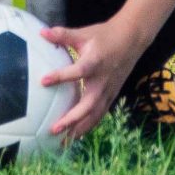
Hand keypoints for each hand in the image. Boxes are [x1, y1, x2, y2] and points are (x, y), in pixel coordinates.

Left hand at [37, 17, 149, 140]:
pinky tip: (76, 136)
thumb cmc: (105, 35)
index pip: (77, 72)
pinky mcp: (112, 95)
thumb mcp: (84, 33)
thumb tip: (42, 32)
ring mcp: (109, 90)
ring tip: (63, 142)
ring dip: (79, 129)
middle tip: (54, 129)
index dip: (61, 76)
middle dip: (72, 119)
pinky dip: (88, 126)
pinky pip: (99, 114)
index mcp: (95, 62)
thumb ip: (63, 35)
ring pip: (94, 115)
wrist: (132, 39)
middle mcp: (102, 80)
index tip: (43, 81)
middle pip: (88, 105)